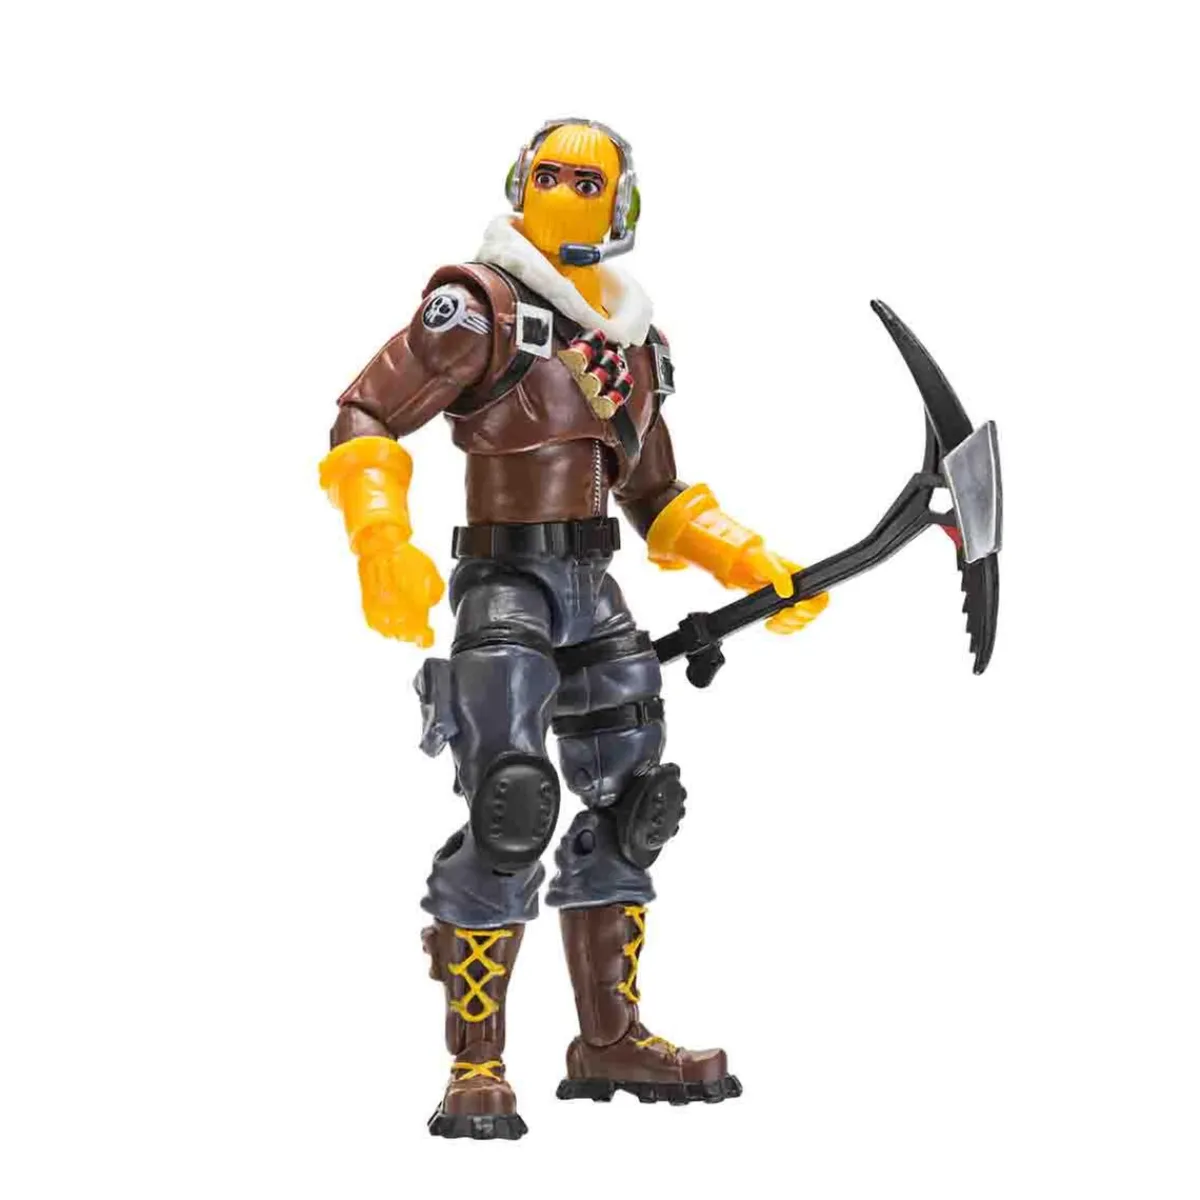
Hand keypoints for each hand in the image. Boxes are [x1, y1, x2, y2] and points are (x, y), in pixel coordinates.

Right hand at [355, 525, 444, 645]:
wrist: (381, 546)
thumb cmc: (404, 556)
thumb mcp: (430, 571)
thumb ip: (435, 590)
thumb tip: (432, 601)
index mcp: (413, 602)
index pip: (420, 631)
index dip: (426, 637)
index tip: (430, 636)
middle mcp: (395, 609)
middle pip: (405, 633)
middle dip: (413, 635)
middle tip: (417, 634)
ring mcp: (380, 608)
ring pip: (389, 631)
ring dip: (398, 634)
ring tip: (404, 632)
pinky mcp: (368, 604)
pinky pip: (374, 623)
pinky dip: (382, 628)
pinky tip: (387, 627)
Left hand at [735, 548, 828, 636]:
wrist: (745, 568)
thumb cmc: (759, 560)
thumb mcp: (767, 563)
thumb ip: (779, 576)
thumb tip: (788, 593)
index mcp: (804, 580)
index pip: (822, 598)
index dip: (815, 607)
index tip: (798, 606)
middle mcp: (802, 593)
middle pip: (812, 615)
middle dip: (797, 618)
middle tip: (782, 614)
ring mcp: (793, 604)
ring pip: (800, 623)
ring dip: (788, 625)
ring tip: (774, 620)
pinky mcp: (782, 612)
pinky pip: (788, 628)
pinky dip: (780, 629)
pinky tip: (769, 624)